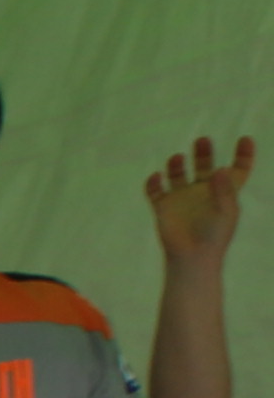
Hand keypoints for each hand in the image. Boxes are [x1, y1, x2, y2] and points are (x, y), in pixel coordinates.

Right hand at [145, 138, 251, 265]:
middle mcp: (203, 192)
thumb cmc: (214, 236)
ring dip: (177, 165)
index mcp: (224, 192)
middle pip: (205, 166)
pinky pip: (155, 191)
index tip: (244, 139)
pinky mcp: (163, 207)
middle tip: (203, 141)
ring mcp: (182, 199)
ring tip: (178, 158)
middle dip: (204, 153)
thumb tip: (220, 168)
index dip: (243, 155)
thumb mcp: (226, 212)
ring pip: (178, 174)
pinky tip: (156, 177)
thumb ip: (224, 190)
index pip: (236, 170)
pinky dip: (153, 183)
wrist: (191, 257)